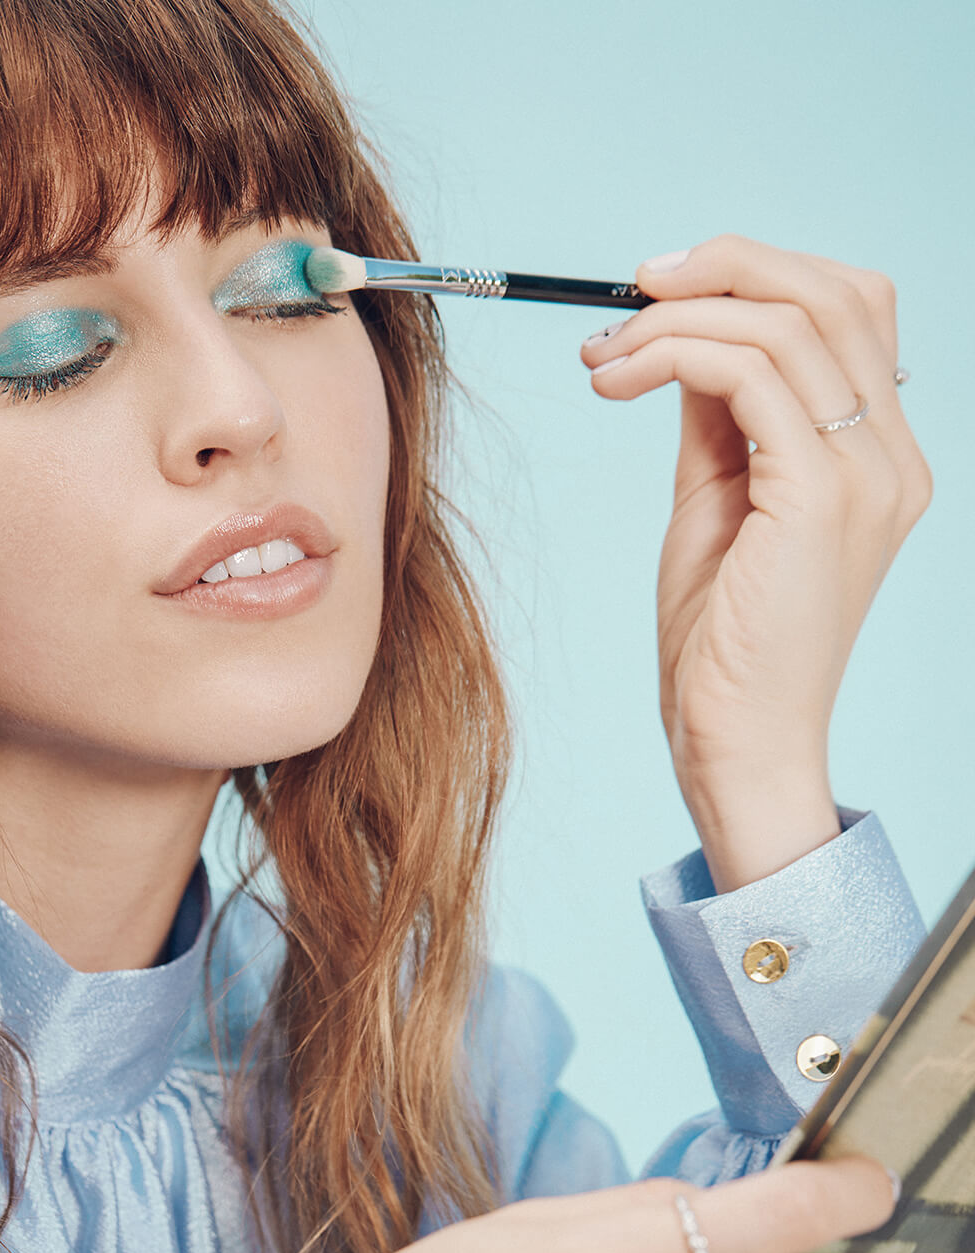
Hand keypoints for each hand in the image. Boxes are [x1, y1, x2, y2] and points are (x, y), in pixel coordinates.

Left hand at [580, 236, 930, 891]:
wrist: (736, 743)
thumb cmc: (721, 639)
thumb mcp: (718, 499)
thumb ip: (718, 416)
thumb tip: (682, 334)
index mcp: (879, 457)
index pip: (846, 310)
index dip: (753, 275)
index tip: (655, 292)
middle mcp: (893, 458)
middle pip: (834, 289)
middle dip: (720, 267)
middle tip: (628, 291)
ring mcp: (869, 475)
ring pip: (788, 320)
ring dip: (674, 319)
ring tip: (602, 358)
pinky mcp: (822, 498)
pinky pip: (750, 375)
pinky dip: (671, 357)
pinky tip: (613, 381)